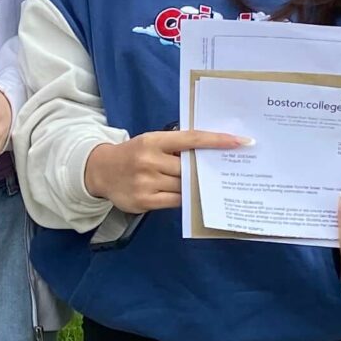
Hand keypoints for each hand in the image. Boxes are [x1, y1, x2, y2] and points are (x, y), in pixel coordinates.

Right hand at [82, 127, 249, 213]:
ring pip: (183, 186)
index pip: (191, 139)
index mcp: (153, 140)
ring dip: (193, 186)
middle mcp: (149, 160)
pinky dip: (182, 198)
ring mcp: (146, 182)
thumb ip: (175, 146)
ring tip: (200, 183)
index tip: (240, 142)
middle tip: (223, 169)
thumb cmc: (134, 154)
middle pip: (189, 168)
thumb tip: (209, 153)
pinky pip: (175, 201)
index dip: (217, 140)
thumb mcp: (151, 142)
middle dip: (203, 169)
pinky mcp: (144, 201)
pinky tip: (184, 194)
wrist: (101, 170)